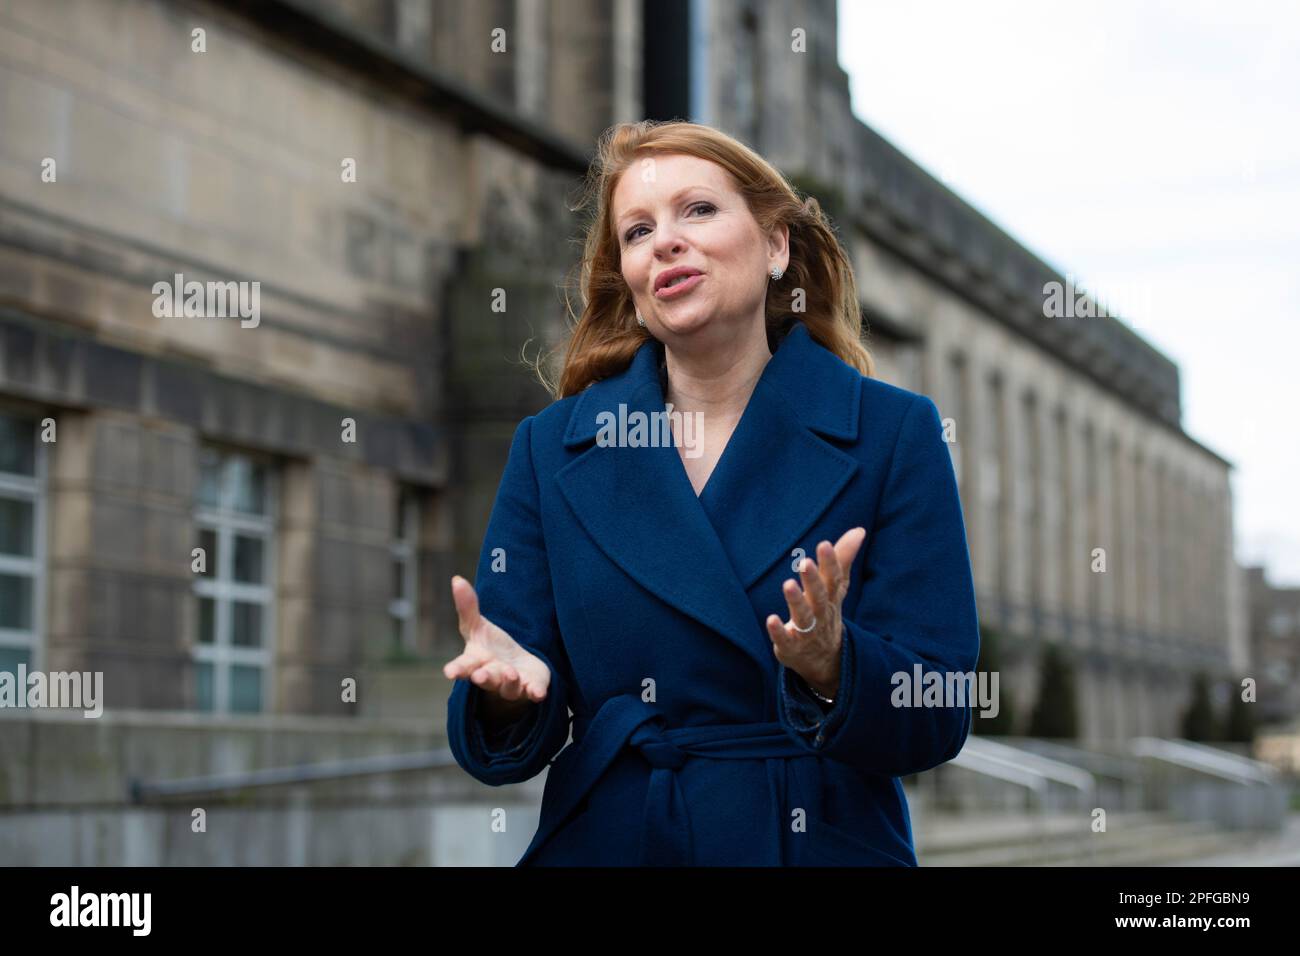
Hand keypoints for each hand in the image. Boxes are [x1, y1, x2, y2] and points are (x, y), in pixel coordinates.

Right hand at [443, 575, 550, 720]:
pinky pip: (533, 692)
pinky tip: (537, 693)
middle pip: (486, 679)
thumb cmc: (491, 648)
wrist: (518, 668)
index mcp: (477, 662)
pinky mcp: (531, 687)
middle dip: (483, 677)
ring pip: (509, 688)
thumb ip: (468, 607)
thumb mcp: (478, 627)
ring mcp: (512, 685)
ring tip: (510, 672)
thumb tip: (457, 579)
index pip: (464, 666)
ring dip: (509, 682)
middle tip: (479, 676)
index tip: (449, 672)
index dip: (456, 669)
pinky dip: (534, 692)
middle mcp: (493, 676)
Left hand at [765, 527, 866, 698]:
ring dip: (796, 601)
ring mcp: (807, 632)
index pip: (833, 578)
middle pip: (818, 596)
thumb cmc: (826, 612)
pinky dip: (778, 632)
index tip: (824, 544)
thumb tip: (859, 530)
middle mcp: (821, 613)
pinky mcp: (791, 646)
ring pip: (804, 617)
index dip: (830, 562)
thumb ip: (843, 559)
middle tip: (805, 562)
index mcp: (830, 597)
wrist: (825, 658)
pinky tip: (770, 620)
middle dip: (813, 580)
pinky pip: (785, 640)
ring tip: (788, 584)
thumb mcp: (836, 587)